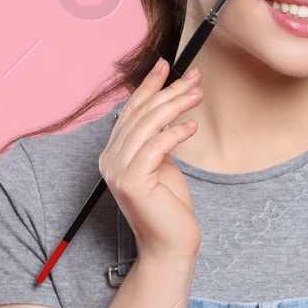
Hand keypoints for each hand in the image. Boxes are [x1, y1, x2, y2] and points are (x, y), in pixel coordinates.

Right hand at [100, 57, 204, 260]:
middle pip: (140, 114)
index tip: (166, 65)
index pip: (131, 111)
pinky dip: (175, 133)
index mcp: (114, 153)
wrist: (170, 243)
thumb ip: (157, 140)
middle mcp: (110, 159)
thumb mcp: (163, 164)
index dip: (149, 86)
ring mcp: (117, 171)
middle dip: (168, 91)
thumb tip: (167, 109)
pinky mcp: (131, 182)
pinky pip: (155, 147)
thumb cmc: (170, 206)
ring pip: (147, 126)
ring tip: (197, 94)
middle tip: (194, 78)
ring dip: (174, 105)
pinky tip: (192, 125)